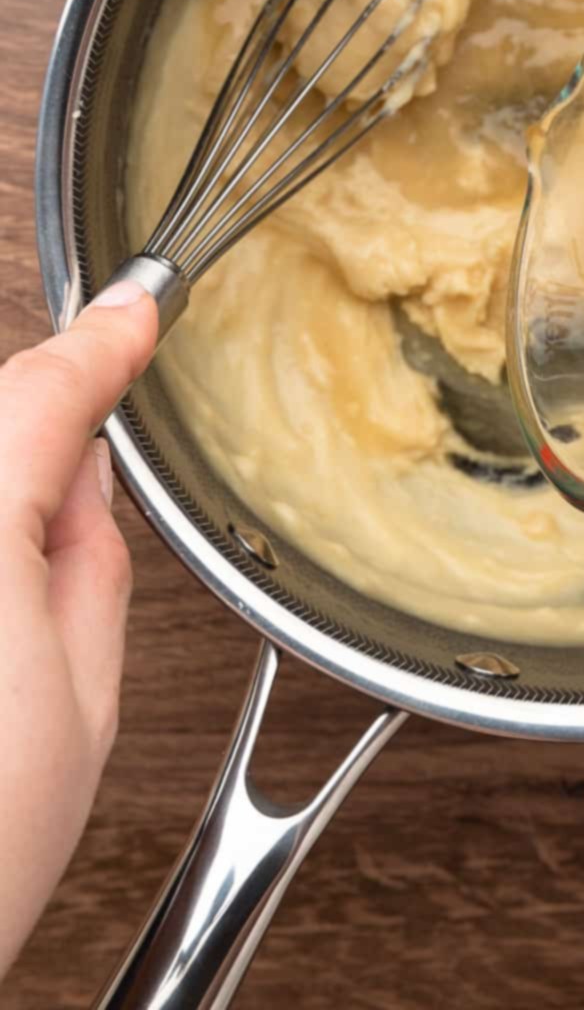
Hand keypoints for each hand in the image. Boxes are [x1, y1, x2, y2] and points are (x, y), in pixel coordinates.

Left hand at [0, 281, 156, 977]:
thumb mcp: (83, 710)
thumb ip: (94, 563)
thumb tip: (91, 483)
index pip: (40, 390)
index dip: (99, 341)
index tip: (134, 310)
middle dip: (35, 440)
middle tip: (76, 517)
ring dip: (2, 494)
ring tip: (16, 600)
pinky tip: (4, 610)